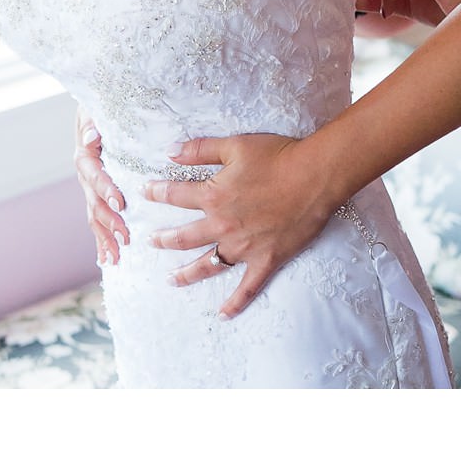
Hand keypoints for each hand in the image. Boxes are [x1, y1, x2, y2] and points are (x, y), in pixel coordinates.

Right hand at [74, 109, 127, 264]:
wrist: (97, 112)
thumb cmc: (101, 108)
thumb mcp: (94, 110)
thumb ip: (91, 123)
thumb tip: (90, 138)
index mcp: (85, 156)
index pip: (94, 175)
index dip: (105, 189)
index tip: (120, 203)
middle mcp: (85, 176)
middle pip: (94, 202)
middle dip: (109, 221)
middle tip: (125, 237)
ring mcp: (90, 188)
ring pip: (94, 216)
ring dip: (104, 237)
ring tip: (116, 258)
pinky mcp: (97, 196)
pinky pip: (98, 220)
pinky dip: (101, 241)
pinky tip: (107, 260)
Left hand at [146, 133, 335, 318]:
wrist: (315, 177)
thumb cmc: (277, 156)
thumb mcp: (234, 145)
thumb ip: (200, 149)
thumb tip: (170, 151)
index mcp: (214, 196)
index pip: (176, 195)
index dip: (158, 192)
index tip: (145, 192)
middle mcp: (223, 225)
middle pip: (184, 237)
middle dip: (164, 239)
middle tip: (151, 242)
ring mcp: (243, 246)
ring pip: (207, 265)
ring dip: (187, 274)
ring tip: (172, 280)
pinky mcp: (266, 260)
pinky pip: (247, 287)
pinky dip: (235, 303)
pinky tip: (222, 315)